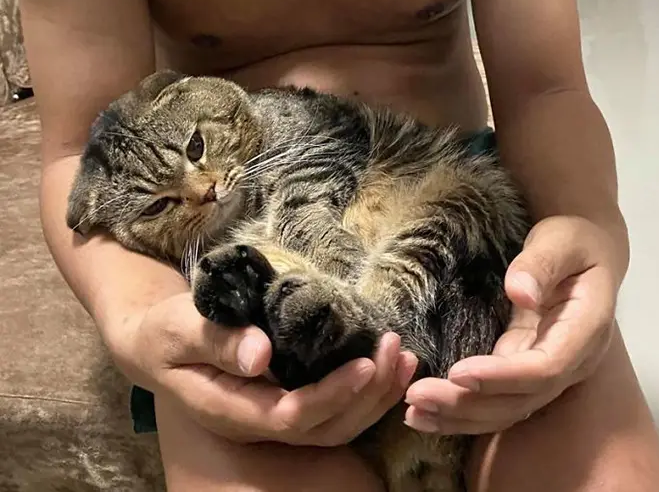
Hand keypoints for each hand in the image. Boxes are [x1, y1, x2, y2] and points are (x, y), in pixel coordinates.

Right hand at [109, 292, 417, 445]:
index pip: (292, 416)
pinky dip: (363, 392)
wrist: (157, 344)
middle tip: (396, 350)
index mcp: (232, 409)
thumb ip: (217, 339)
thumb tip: (261, 352)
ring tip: (404, 358)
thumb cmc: (165, 332)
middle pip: (323, 428)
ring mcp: (272, 414)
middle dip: (367, 395)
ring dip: (374, 397)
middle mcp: (258, 421)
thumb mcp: (180, 327)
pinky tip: (385, 365)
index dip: (333, 394)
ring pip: (333, 425)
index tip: (368, 362)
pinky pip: (330, 409)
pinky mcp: (284, 397)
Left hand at [404, 216, 620, 434]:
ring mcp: (548, 371)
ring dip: (460, 416)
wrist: (585, 252)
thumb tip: (520, 293)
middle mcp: (570, 363)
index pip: (545, 368)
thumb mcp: (560, 241)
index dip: (501, 376)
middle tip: (417, 396)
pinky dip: (464, 409)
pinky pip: (497, 398)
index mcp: (585, 332)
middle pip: (520, 399)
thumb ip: (541, 265)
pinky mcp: (524, 369)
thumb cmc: (573, 241)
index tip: (457, 373)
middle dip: (468, 403)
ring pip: (506, 409)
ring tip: (414, 414)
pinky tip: (429, 412)